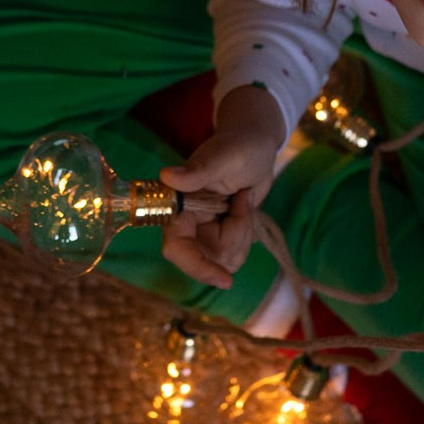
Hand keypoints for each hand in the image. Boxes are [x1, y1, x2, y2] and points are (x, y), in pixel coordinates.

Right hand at [156, 85, 288, 289]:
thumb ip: (197, 170)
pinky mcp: (221, 233)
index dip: (197, 267)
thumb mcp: (222, 155)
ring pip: (224, 259)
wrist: (257, 143)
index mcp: (177, 204)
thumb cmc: (239, 143)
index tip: (225, 280)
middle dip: (233, 240)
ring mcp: (204, 230)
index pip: (177, 247)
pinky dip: (246, 234)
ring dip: (242, 234)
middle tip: (243, 205)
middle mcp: (186, 221)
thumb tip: (167, 175)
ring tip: (244, 202)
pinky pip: (235, 253)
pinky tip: (245, 208)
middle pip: (207, 259)